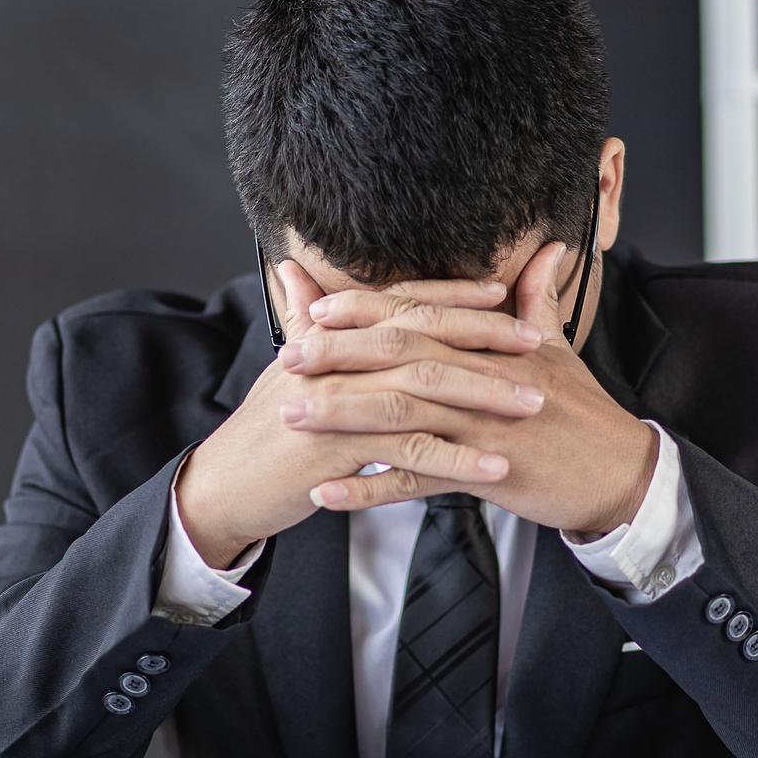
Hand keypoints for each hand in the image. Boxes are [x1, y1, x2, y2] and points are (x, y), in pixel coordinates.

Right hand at [175, 261, 552, 567]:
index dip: (450, 296)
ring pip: (421, 390)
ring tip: (531, 405)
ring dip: (482, 396)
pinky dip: (454, 459)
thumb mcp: (288, 370)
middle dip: (482, 338)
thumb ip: (301, 319)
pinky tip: (494, 469)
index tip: (500, 292)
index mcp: (328, 340)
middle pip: (419, 338)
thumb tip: (294, 270)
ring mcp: (335, 405)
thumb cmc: (264, 432)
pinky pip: (406, 452)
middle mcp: (333, 362)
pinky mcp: (337, 452)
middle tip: (536, 343)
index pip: (399, 304)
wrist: (222, 487)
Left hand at [282, 245, 658, 537]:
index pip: (418, 316)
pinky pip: (416, 481)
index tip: (318, 308)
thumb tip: (548, 250)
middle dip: (338, 355)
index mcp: (491, 345)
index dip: (366, 310)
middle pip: (399, 356)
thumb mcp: (561, 347)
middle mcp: (481, 377)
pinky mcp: (485, 472)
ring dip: (340, 416)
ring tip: (290, 416)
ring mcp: (481, 425)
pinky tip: (326, 493)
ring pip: (400, 415)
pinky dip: (368, 487)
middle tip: (286, 356)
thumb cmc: (585, 411)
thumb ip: (540, 298)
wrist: (621, 471)